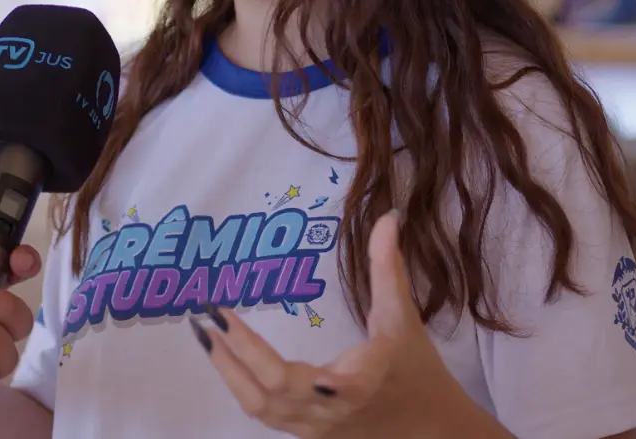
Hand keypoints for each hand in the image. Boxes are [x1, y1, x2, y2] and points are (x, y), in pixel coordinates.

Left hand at [192, 212, 492, 438]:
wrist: (429, 428)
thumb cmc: (416, 370)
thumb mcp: (403, 318)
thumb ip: (388, 268)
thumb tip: (388, 218)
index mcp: (361, 383)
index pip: (327, 385)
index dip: (299, 375)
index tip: (274, 352)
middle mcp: (332, 411)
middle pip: (274, 392)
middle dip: (236, 355)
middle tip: (208, 316)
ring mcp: (315, 428)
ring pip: (261, 409)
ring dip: (229, 372)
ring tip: (205, 335)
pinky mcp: (306, 433)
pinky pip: (264, 414)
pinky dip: (241, 386)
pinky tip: (225, 358)